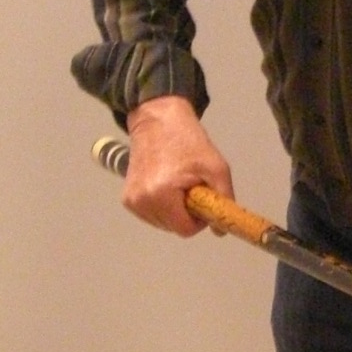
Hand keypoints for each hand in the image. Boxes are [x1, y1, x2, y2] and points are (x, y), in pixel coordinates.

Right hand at [123, 96, 234, 237]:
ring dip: (174, 212)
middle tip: (191, 188)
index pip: (185, 230)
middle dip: (186, 214)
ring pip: (162, 224)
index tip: (202, 200)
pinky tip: (165, 187)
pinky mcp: (127, 199)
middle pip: (173, 228)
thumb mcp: (217, 168)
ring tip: (177, 185)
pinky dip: (162, 207)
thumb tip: (220, 231)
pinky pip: (151, 216)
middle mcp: (141, 201)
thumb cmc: (189, 142)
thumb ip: (223, 201)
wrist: (157, 120)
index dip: (199, 220)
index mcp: (161, 195)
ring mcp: (131, 201)